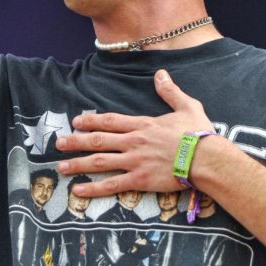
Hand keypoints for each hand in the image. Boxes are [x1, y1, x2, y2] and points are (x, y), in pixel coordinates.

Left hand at [56, 70, 214, 196]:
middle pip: (98, 140)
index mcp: (143, 124)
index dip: (91, 121)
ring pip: (99, 162)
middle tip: (59, 143)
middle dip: (76, 141)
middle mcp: (134, 141)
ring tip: (61, 166)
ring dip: (78, 164)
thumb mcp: (186, 106)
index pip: (110, 121)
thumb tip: (161, 74)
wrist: (206, 158)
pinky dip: (93, 189)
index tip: (76, 121)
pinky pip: (112, 185)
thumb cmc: (199, 133)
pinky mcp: (139, 180)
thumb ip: (170, 91)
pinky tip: (78, 191)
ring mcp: (134, 161)